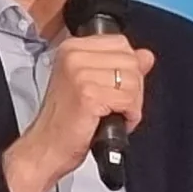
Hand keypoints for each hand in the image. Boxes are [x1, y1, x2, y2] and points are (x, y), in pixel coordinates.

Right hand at [2, 35, 156, 191]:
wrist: (46, 148)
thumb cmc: (64, 121)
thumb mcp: (92, 84)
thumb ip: (120, 66)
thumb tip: (146, 56)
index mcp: (72, 48)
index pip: (121, 44)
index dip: (128, 69)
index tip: (116, 87)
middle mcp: (74, 56)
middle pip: (131, 62)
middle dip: (133, 89)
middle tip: (117, 106)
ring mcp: (80, 74)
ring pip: (133, 81)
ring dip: (132, 104)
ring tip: (114, 115)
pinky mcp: (88, 95)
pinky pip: (128, 100)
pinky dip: (129, 116)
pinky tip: (114, 121)